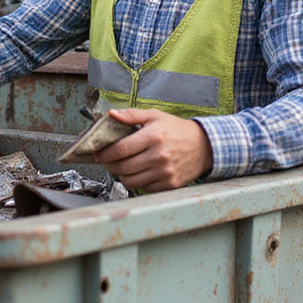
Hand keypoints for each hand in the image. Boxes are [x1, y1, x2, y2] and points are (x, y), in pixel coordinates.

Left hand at [92, 108, 212, 191]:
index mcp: (153, 137)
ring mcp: (165, 172)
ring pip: (131, 181)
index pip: (120, 149)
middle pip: (123, 167)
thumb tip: (111, 114)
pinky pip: (144, 188)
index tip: (98, 154)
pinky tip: (139, 172)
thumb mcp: (155, 116)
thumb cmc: (178, 130)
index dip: (104, 153)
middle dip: (110, 165)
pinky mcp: (170, 184)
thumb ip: (131, 115)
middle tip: (108, 160)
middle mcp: (159, 156)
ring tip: (123, 166)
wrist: (204, 146)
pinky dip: (137, 182)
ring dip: (121, 175)